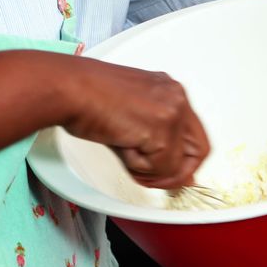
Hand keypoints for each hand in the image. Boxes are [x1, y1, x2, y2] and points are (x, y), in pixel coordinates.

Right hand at [60, 57, 209, 189]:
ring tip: (126, 154)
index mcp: (169, 91)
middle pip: (198, 152)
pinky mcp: (160, 129)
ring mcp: (171, 112)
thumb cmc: (87, 95)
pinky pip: (161, 168)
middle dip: (176, 174)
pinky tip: (122, 147)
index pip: (194, 135)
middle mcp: (176, 97)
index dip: (184, 162)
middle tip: (154, 179)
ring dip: (151, 171)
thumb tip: (176, 173)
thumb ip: (156, 140)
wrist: (69, 88)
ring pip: (177, 164)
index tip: (171, 173)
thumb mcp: (130, 114)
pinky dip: (138, 168)